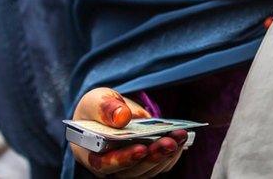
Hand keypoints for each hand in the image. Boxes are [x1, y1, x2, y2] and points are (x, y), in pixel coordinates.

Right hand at [70, 87, 186, 177]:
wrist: (109, 112)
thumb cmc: (99, 108)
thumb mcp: (96, 101)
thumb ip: (106, 108)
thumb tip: (122, 117)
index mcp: (91, 153)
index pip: (104, 164)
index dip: (123, 160)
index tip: (141, 149)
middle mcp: (110, 167)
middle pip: (131, 171)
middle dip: (152, 157)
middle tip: (168, 142)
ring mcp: (129, 167)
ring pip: (148, 170)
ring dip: (166, 154)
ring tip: (180, 136)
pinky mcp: (146, 162)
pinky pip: (160, 165)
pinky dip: (172, 153)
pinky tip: (181, 137)